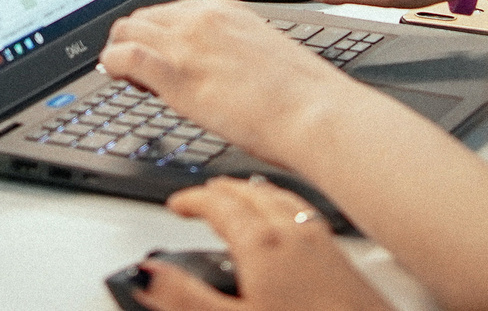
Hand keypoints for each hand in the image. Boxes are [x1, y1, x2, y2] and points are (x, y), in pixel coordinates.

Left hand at [102, 0, 349, 165]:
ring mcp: (186, 45)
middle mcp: (201, 19)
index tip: (157, 50)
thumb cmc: (301, 93)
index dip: (157, 32)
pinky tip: (115, 76)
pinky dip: (111, 64)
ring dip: (119, 49)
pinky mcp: (176, 76)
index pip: (171, 9)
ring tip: (127, 75)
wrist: (316, 113)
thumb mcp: (262, 52)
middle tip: (137, 68)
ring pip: (125, 30)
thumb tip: (214, 64)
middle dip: (134, 39)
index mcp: (224, 10)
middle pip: (142, 16)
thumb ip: (230, 49)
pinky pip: (123, 57)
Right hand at [137, 180, 393, 310]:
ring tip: (238, 195)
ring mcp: (321, 240)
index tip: (177, 204)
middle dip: (219, 189)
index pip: (216, 204)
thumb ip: (184, 297)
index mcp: (260, 244)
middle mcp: (293, 231)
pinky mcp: (341, 255)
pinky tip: (288, 219)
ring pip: (278, 199)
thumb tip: (146, 274)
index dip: (190, 200)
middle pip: (247, 193)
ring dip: (252, 193)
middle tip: (200, 194)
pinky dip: (282, 206)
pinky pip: (302, 213)